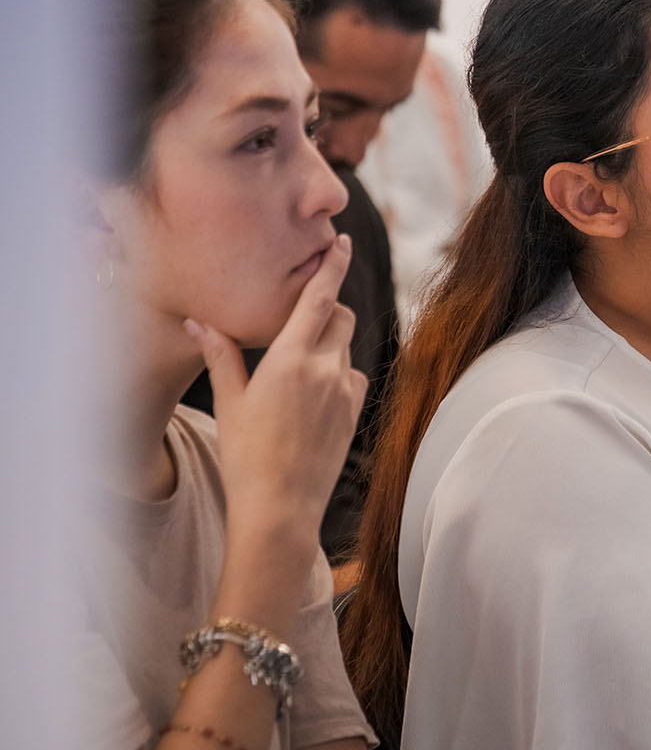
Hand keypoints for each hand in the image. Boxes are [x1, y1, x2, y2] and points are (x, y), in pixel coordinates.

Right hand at [187, 233, 365, 544]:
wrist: (280, 507)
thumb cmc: (246, 455)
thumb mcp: (230, 401)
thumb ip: (221, 356)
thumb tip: (198, 322)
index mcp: (291, 359)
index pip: (320, 297)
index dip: (332, 266)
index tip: (339, 241)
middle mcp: (325, 368)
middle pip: (340, 316)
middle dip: (327, 306)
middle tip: (306, 309)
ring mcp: (344, 391)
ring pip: (346, 347)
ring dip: (330, 342)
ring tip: (300, 361)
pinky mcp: (354, 411)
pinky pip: (353, 376)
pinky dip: (338, 371)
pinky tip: (315, 390)